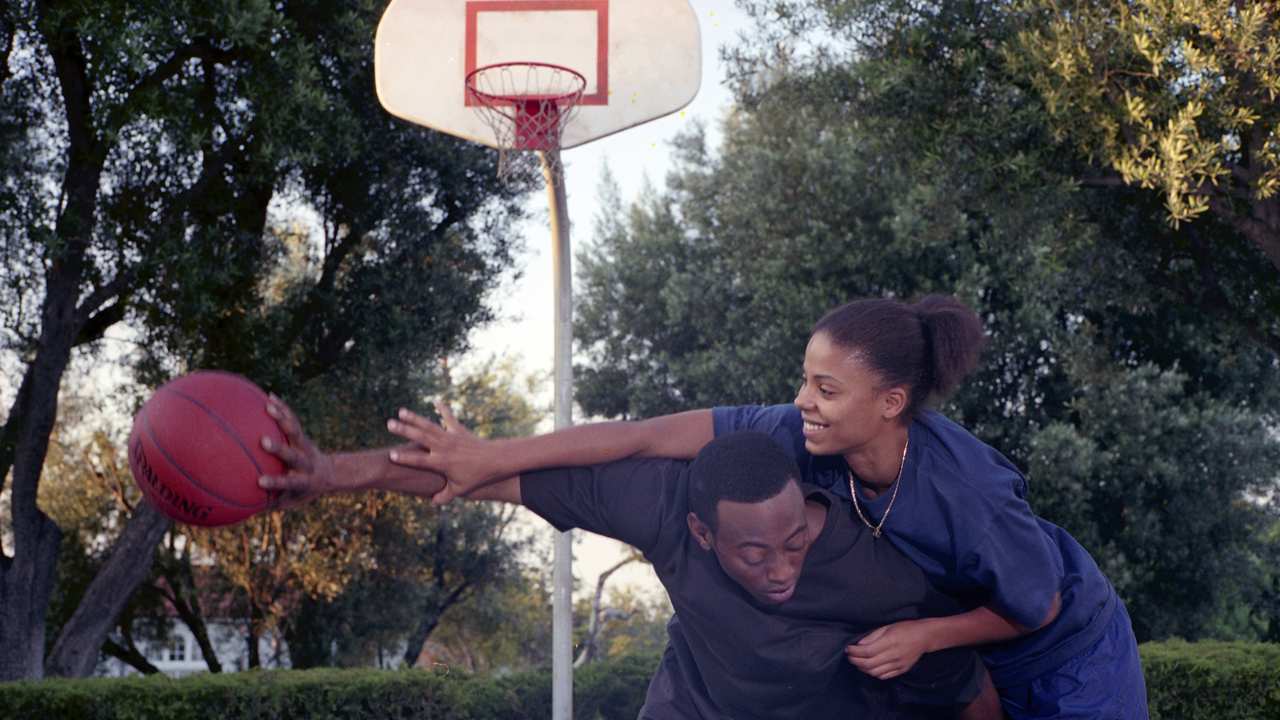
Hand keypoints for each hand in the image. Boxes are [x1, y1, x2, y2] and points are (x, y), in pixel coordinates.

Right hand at [257, 395, 340, 509]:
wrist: (329, 474)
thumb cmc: (302, 491)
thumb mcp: (290, 501)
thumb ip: (269, 505)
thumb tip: (240, 512)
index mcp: (303, 480)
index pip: (290, 482)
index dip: (277, 481)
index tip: (260, 481)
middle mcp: (305, 462)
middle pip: (293, 454)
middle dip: (279, 448)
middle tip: (263, 441)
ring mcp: (305, 446)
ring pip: (295, 431)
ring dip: (282, 419)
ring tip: (268, 406)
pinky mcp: (302, 435)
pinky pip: (292, 420)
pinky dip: (282, 409)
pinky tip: (269, 396)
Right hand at [385, 401, 498, 504]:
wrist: (495, 460)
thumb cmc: (477, 476)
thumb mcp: (461, 489)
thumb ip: (445, 496)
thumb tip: (433, 502)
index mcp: (441, 462)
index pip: (420, 460)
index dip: (406, 458)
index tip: (392, 455)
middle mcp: (443, 447)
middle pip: (421, 438)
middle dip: (404, 430)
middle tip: (389, 424)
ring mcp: (450, 437)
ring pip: (430, 425)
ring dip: (415, 418)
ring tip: (401, 411)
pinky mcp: (458, 429)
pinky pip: (449, 417)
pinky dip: (443, 409)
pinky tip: (436, 400)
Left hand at [845, 619, 934, 679]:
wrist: (924, 637)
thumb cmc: (905, 628)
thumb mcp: (888, 627)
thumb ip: (873, 636)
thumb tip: (859, 644)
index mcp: (890, 642)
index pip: (867, 651)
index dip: (855, 652)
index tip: (848, 649)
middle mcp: (894, 655)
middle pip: (869, 664)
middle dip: (855, 661)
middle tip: (850, 656)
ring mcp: (898, 664)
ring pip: (875, 672)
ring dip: (863, 669)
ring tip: (858, 662)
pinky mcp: (902, 670)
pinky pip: (884, 676)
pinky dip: (874, 673)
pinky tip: (869, 668)